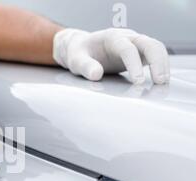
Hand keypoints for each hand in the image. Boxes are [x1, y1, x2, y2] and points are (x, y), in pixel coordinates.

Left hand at [53, 28, 169, 83]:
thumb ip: (85, 66)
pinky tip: (161, 81)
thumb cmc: (79, 53)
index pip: (128, 48)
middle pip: (149, 44)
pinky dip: (161, 66)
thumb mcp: (75, 60)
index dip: (134, 64)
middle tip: (159, 82)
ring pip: (156, 49)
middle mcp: (127, 37)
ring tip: (163, 84)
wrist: (81, 48)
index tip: (138, 82)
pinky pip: (154, 56)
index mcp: (111, 37)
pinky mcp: (138, 53)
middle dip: (157, 62)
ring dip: (163, 64)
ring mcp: (135, 44)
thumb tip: (96, 75)